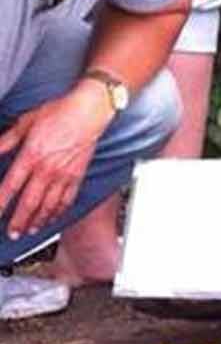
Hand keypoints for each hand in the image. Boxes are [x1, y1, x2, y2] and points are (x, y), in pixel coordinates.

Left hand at [0, 86, 113, 237]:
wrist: (90, 111)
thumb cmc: (59, 112)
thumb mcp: (25, 122)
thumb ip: (6, 140)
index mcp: (31, 156)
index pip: (10, 186)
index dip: (0, 203)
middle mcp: (47, 169)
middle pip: (29, 202)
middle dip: (18, 220)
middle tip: (12, 232)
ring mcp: (64, 174)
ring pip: (49, 204)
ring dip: (38, 220)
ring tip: (30, 230)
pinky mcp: (78, 174)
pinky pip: (68, 198)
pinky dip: (59, 211)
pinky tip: (53, 217)